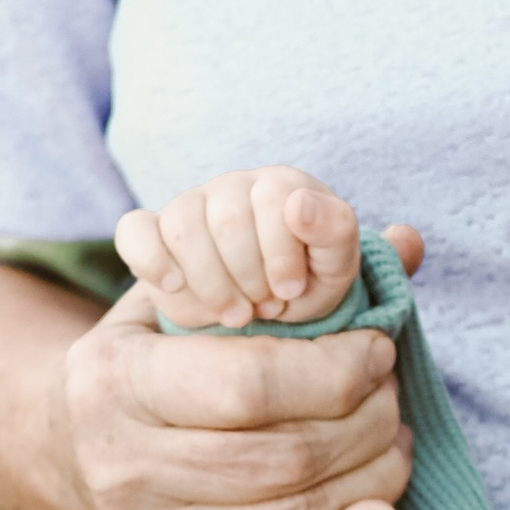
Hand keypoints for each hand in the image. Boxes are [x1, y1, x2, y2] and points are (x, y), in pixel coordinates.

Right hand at [57, 248, 423, 509]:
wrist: (80, 456)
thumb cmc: (164, 367)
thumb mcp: (197, 303)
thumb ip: (296, 273)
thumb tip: (409, 242)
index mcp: (114, 380)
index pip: (251, 383)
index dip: (337, 370)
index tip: (378, 353)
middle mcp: (116, 466)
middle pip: (284, 457)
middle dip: (365, 424)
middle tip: (391, 401)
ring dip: (370, 479)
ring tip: (392, 445)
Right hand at [118, 166, 414, 332]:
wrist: (244, 324)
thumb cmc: (299, 299)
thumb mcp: (334, 282)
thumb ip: (350, 250)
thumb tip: (373, 227)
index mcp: (287, 187)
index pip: (280, 198)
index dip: (281, 252)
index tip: (291, 295)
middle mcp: (236, 186)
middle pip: (229, 212)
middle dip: (248, 272)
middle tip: (262, 313)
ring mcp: (188, 205)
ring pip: (185, 221)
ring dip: (209, 278)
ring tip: (232, 315)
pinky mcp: (147, 232)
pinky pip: (137, 228)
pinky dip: (153, 258)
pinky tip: (175, 290)